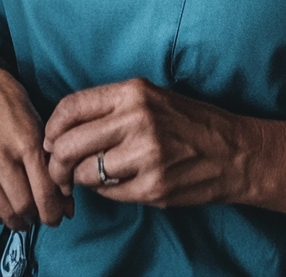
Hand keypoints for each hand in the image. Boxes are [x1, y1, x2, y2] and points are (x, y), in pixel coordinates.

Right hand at [0, 68, 73, 228]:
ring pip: (0, 211)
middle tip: (41, 215)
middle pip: (22, 206)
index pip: (43, 192)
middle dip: (37, 216)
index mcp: (26, 142)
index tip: (58, 217)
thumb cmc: (15, 108)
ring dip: (15, 219)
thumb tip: (67, 205)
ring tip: (23, 215)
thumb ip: (51, 164)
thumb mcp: (40, 127)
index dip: (54, 211)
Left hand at [43, 78, 260, 207]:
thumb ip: (110, 108)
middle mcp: (138, 119)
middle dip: (55, 162)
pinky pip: (107, 193)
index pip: (71, 107)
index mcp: (134, 92)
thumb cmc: (189, 122)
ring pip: (84, 172)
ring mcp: (146, 155)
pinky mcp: (153, 187)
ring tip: (89, 177)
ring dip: (80, 179)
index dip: (52, 128)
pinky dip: (104, 191)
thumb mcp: (152, 98)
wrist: (234, 152)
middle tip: (59, 170)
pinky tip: (117, 183)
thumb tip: (61, 131)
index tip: (51, 140)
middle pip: (68, 144)